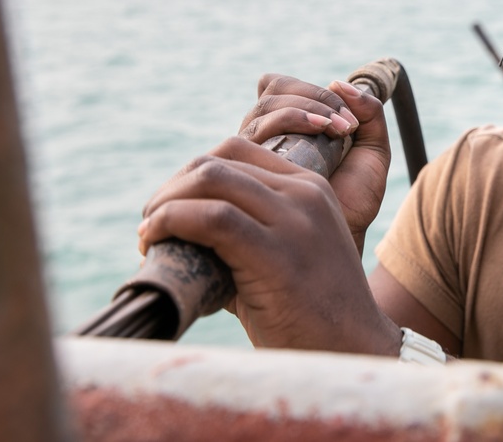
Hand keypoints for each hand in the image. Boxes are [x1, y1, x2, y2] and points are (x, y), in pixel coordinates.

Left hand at [138, 136, 401, 354]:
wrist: (352, 350)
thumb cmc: (310, 314)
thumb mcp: (286, 253)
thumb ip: (246, 231)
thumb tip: (176, 229)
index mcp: (310, 188)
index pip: (237, 150)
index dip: (192, 174)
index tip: (171, 208)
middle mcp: (305, 194)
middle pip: (218, 161)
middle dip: (172, 188)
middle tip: (152, 223)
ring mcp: (295, 221)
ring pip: (211, 179)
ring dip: (165, 203)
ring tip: (150, 234)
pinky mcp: (278, 253)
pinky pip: (212, 218)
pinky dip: (171, 222)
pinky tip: (154, 243)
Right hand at [237, 75, 390, 251]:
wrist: (338, 245)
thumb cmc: (352, 203)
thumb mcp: (372, 154)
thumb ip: (370, 115)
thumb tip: (341, 81)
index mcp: (287, 127)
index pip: (280, 87)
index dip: (311, 90)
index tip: (348, 117)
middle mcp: (263, 136)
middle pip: (271, 92)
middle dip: (313, 97)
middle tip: (346, 124)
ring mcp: (249, 153)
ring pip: (263, 110)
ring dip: (304, 109)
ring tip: (339, 129)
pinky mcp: (242, 171)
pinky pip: (254, 135)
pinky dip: (288, 125)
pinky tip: (317, 141)